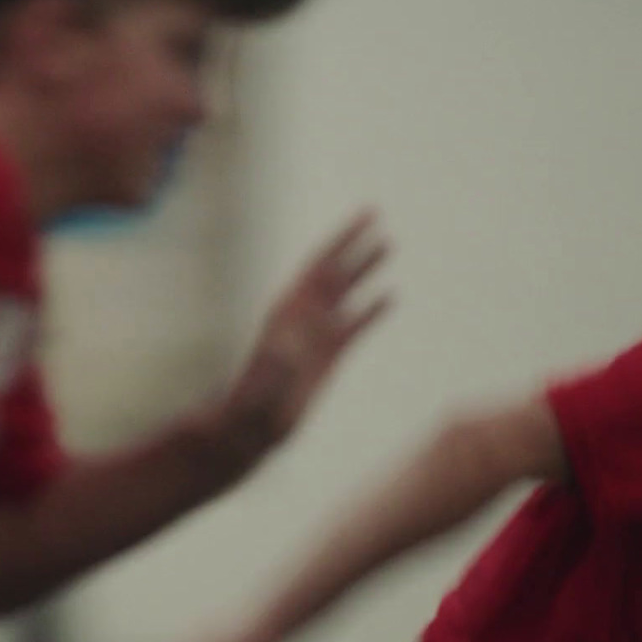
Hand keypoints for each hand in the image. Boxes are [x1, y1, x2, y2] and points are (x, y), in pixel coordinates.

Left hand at [223, 209, 390, 446]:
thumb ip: (273, 368)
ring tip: (389, 244)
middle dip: (354, 242)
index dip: (341, 239)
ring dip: (365, 268)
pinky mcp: (329, 356)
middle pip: (333, 269)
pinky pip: (355, 325)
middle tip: (376, 213)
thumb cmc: (251, 407)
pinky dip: (372, 310)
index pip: (319, 265)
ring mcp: (317, 334)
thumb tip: (286, 351)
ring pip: (346, 292)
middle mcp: (302, 316)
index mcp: (286, 312)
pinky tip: (390, 297)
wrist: (252, 427)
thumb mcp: (260, 385)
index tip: (363, 216)